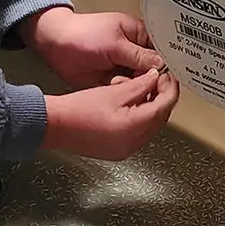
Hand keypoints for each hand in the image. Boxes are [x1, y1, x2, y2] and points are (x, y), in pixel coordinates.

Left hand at [21, 7, 163, 88]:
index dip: (165, 65)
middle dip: (148, 79)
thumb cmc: (83, 34)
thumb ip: (139, 56)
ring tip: (120, 80)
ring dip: (134, 87)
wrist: (55, 45)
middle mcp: (133, 52)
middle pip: (152, 71)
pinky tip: (115, 88)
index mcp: (139, 35)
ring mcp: (122, 67)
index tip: (167, 77)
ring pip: (139, 83)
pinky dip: (122, 93)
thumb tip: (162, 65)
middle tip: (142, 82)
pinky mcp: (112, 81)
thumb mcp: (115, 43)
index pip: (161, 51)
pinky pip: (125, 91)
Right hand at [42, 68, 179, 160]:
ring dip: (148, 105)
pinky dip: (138, 116)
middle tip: (154, 78)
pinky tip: (127, 103)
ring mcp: (126, 149)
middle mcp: (134, 143)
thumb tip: (155, 77)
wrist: (54, 125)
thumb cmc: (77, 110)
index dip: (169, 87)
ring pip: (149, 125)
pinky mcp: (117, 150)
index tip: (167, 75)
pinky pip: (137, 132)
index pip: (165, 106)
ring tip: (134, 88)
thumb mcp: (114, 91)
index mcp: (135, 128)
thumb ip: (140, 84)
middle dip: (160, 96)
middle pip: (160, 117)